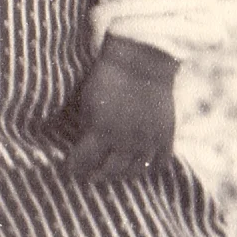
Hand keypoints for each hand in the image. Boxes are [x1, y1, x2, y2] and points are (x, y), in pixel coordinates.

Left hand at [63, 35, 177, 180]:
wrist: (141, 61)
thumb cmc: (108, 77)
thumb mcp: (86, 101)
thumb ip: (85, 127)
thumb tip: (81, 145)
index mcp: (101, 132)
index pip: (84, 162)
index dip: (75, 167)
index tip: (71, 167)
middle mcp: (126, 142)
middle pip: (110, 171)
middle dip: (96, 174)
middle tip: (90, 174)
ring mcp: (148, 141)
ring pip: (134, 172)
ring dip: (121, 175)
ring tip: (113, 171)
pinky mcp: (165, 136)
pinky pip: (159, 163)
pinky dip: (148, 168)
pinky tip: (139, 165)